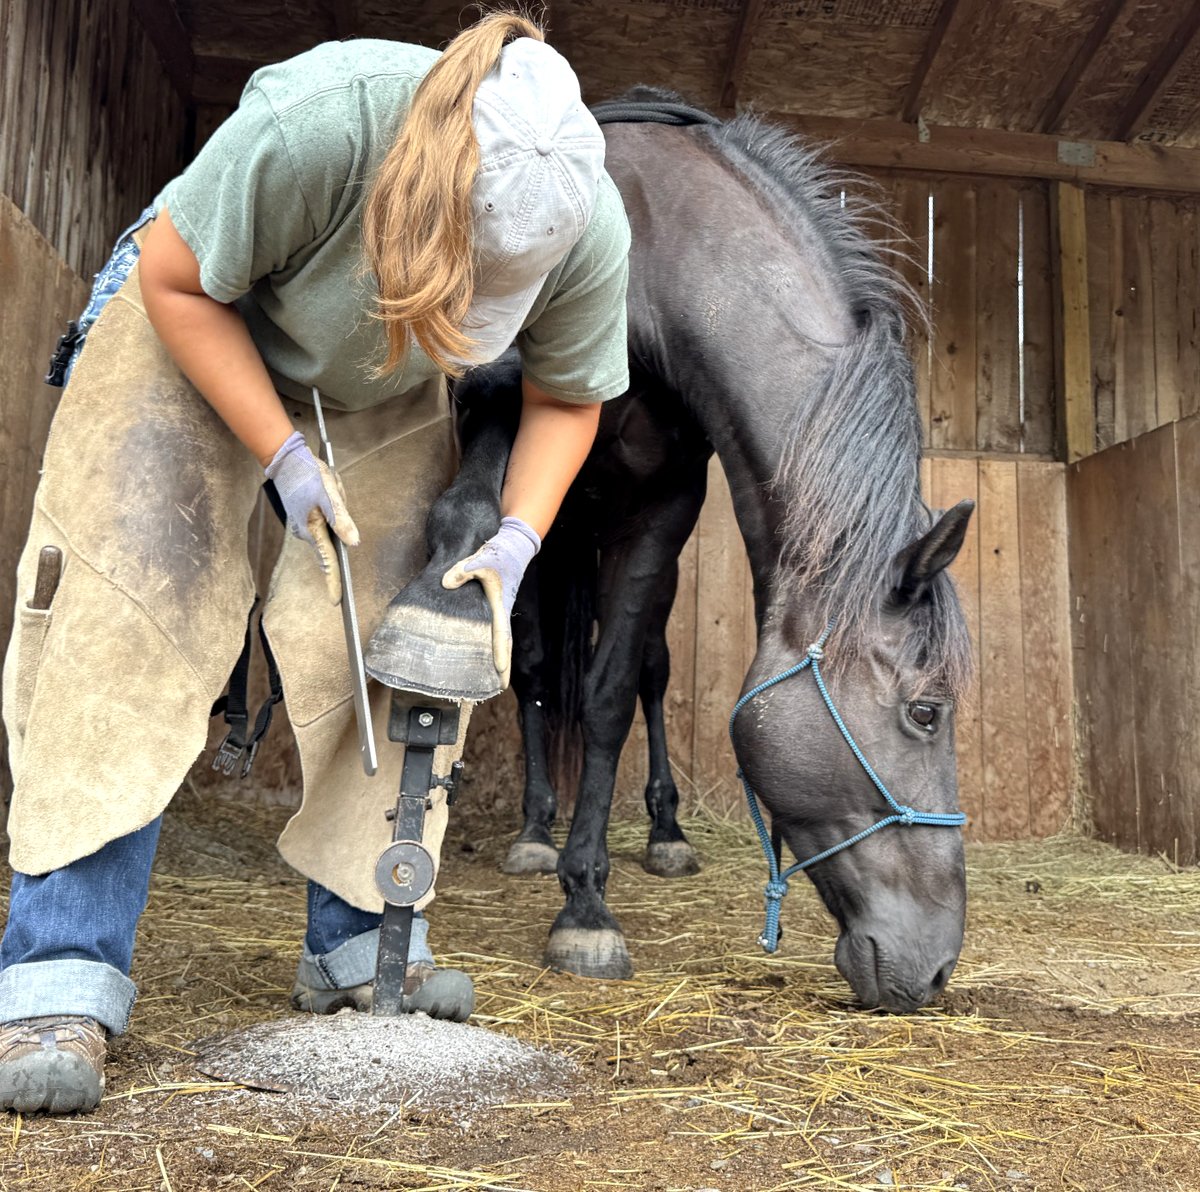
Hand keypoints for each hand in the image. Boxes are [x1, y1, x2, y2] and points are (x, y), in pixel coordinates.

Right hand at [265, 431, 359, 603]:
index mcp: (314, 530)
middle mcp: (307, 533)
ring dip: (335, 512)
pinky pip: (323, 523)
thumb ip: (341, 519)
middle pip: (332, 545)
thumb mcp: (329, 494)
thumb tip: (353, 542)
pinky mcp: (304, 519)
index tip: (338, 601)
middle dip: (340, 529)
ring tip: (326, 485)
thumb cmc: (307, 474)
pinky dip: (329, 512)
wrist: (284, 459)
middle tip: (334, 498)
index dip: (334, 582)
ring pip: (329, 531)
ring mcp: (304, 527)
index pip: (328, 562)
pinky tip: (326, 491)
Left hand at [441, 517, 540, 676]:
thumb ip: (463, 570)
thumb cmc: (498, 554)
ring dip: (498, 658)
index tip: (499, 670)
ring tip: (494, 679)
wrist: (512, 546)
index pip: (501, 633)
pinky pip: (494, 630)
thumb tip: (446, 583)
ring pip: (500, 639)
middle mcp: (502, 611)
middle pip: (504, 643)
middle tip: (499, 687)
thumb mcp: (480, 558)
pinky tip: (483, 654)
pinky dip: (493, 645)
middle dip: (503, 666)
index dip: (500, 653)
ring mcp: (499, 611)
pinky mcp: (495, 607)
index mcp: (500, 604)